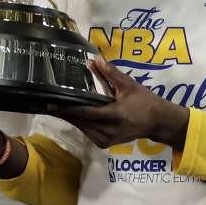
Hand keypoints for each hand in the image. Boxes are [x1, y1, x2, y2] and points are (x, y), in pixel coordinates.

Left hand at [47, 55, 189, 149]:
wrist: (158, 122)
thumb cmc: (145, 101)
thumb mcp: (129, 85)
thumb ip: (111, 73)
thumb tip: (94, 60)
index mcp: (114, 116)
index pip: (85, 112)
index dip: (67, 108)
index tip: (50, 103)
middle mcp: (107, 131)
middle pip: (80, 121)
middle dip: (64, 112)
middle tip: (48, 102)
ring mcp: (106, 140)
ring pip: (82, 128)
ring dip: (71, 118)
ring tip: (57, 107)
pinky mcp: (105, 144)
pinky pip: (87, 132)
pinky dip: (80, 123)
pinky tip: (74, 114)